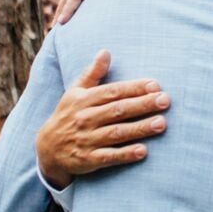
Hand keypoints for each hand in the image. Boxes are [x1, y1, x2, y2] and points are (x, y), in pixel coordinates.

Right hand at [35, 50, 169, 188]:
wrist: (47, 149)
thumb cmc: (68, 115)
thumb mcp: (75, 92)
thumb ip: (92, 73)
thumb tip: (106, 51)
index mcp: (84, 100)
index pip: (113, 92)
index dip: (134, 88)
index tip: (155, 85)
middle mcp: (86, 118)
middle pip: (118, 110)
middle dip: (142, 105)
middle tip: (165, 100)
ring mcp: (87, 140)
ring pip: (116, 133)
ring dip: (139, 128)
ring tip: (161, 124)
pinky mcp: (88, 160)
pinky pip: (108, 157)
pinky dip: (125, 154)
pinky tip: (143, 151)